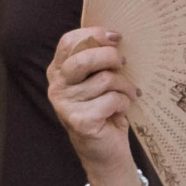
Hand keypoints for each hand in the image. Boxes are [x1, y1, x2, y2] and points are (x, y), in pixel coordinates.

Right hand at [46, 27, 141, 185]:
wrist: (105, 151)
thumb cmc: (105, 110)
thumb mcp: (99, 80)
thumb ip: (99, 61)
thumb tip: (115, 37)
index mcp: (59, 71)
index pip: (69, 42)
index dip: (93, 34)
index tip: (116, 37)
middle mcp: (57, 87)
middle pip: (82, 59)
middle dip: (109, 57)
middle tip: (124, 62)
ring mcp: (65, 105)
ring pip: (104, 80)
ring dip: (125, 85)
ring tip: (128, 93)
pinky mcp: (79, 121)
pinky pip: (111, 99)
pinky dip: (124, 102)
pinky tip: (122, 109)